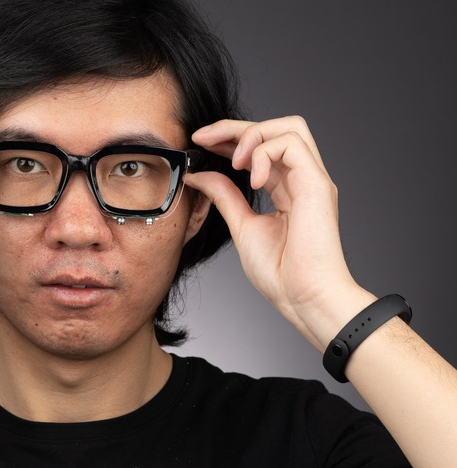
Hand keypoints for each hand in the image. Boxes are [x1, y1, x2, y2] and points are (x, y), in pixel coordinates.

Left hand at [186, 117, 371, 347]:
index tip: (201, 142)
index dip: (231, 138)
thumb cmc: (282, 273)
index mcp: (288, 189)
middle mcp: (303, 179)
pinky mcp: (317, 184)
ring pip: (289, 127)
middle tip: (204, 138)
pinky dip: (264, 154)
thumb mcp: (242, 226)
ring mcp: (312, 179)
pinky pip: (291, 145)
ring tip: (232, 162)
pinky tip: (251, 179)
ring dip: (252, 136)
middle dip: (236, 127)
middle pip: (276, 128)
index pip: (261, 147)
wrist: (304, 298)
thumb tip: (200, 175)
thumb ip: (224, 196)